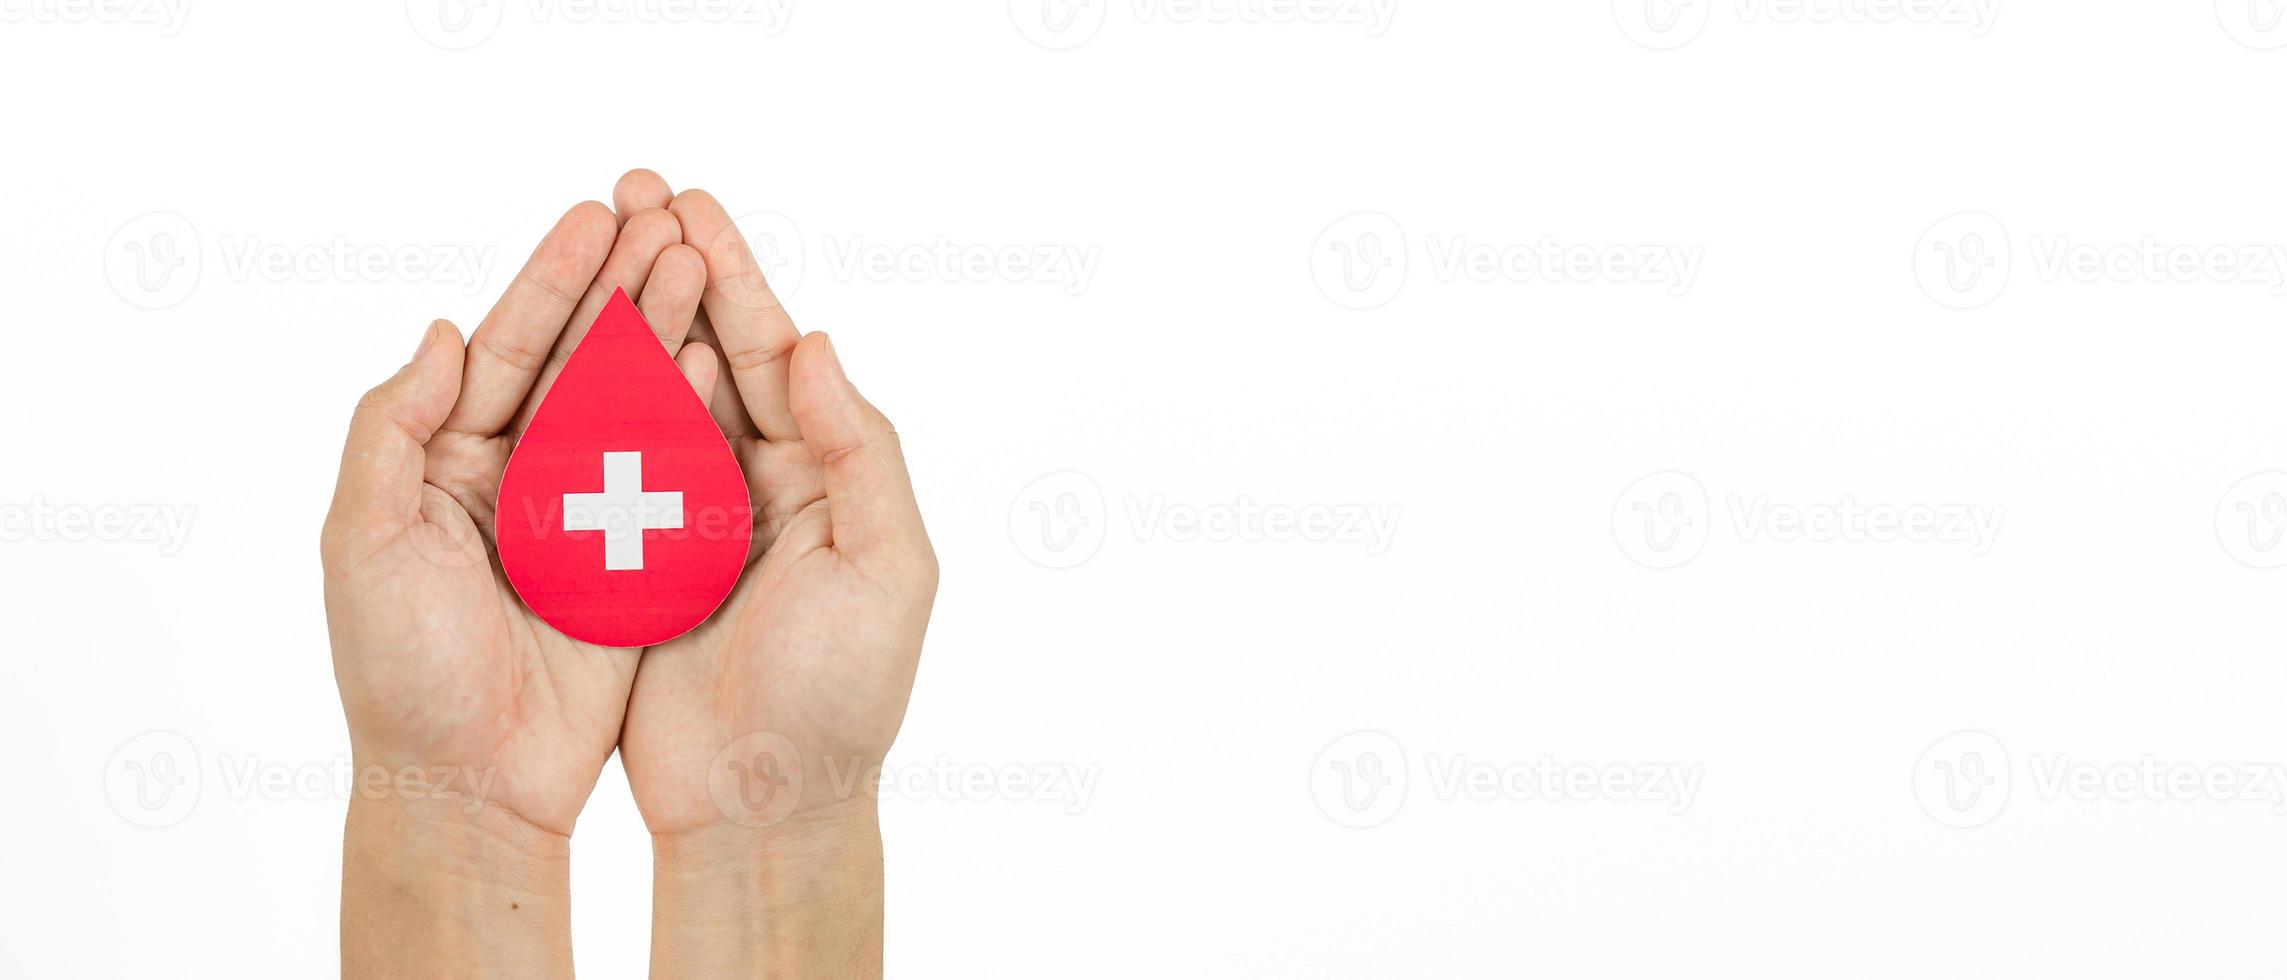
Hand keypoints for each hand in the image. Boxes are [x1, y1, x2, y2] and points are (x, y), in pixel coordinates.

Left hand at [322, 196, 706, 974]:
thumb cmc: (400, 674)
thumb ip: (391, 433)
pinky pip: (670, 478)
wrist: (469, 787)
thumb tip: (444, 334)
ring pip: (631, 404)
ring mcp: (580, 517)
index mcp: (446, 463)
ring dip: (667, 331)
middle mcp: (516, 477)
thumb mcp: (364, 542)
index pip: (509, 349)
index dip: (551, 280)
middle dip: (624, 283)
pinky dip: (695, 417)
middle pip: (579, 360)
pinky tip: (724, 364)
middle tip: (669, 213)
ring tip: (707, 262)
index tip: (596, 215)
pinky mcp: (633, 564)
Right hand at [606, 171, 939, 978]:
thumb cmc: (841, 697)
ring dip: (626, 320)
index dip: (734, 277)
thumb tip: (813, 343)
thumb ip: (859, 451)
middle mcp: (766, 485)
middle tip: (633, 188)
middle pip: (713, 354)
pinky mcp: (638, 564)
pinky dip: (587, 407)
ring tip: (590, 243)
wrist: (764, 806)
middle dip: (675, 272)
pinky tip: (553, 354)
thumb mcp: (886, 569)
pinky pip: (607, 468)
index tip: (688, 207)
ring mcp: (698, 520)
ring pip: (656, 396)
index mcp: (829, 477)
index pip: (775, 354)